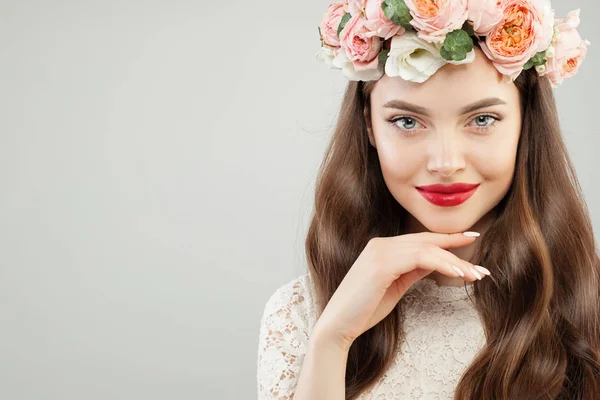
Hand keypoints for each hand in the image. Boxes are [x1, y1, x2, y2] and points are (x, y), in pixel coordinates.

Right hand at [312, 231, 488, 350]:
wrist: (338, 325)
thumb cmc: (364, 310)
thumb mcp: (395, 287)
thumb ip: (412, 271)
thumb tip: (436, 262)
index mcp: (383, 248)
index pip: (421, 240)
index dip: (448, 239)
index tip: (472, 238)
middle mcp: (381, 244)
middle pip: (428, 243)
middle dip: (458, 253)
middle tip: (482, 270)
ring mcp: (380, 252)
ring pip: (427, 249)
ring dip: (455, 263)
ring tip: (476, 276)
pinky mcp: (381, 264)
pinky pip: (419, 258)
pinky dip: (441, 265)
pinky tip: (457, 276)